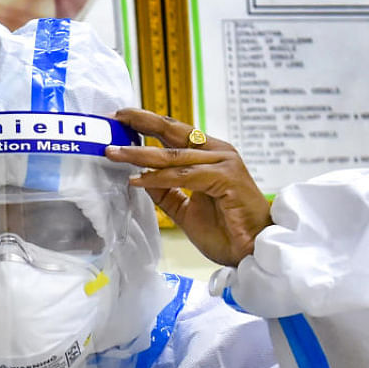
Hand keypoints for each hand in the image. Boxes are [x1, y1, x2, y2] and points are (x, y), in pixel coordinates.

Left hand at [106, 108, 271, 266]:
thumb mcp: (185, 209)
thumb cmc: (227, 231)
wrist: (254, 250)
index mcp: (210, 155)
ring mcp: (223, 163)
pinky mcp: (225, 178)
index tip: (120, 118)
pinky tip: (136, 179)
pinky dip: (158, 178)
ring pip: (172, 155)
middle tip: (114, 118)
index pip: (173, 133)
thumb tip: (140, 178)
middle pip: (173, 131)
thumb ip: (165, 192)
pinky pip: (183, 176)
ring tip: (113, 153)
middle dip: (141, 123)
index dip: (146, 124)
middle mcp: (218, 153)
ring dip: (139, 154)